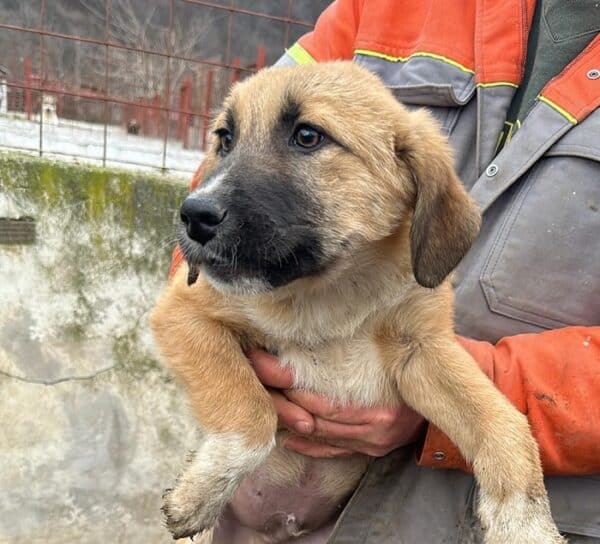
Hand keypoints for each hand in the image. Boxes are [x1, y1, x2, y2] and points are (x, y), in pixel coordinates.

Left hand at [247, 349, 426, 457]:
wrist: (444, 405)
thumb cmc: (413, 375)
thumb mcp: (394, 362)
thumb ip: (357, 356)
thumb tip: (316, 335)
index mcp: (378, 409)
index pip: (324, 402)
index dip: (290, 385)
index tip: (262, 363)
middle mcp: (373, 431)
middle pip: (315, 420)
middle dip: (281, 402)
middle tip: (253, 381)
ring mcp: (371, 444)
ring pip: (320, 436)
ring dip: (288, 422)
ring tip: (262, 404)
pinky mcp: (370, 451)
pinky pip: (332, 451)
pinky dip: (307, 445)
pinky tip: (286, 436)